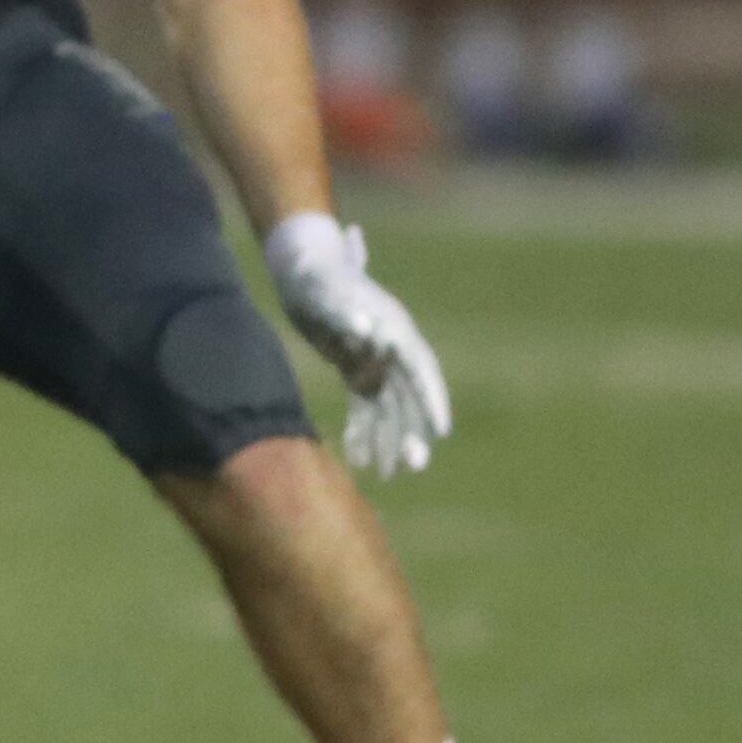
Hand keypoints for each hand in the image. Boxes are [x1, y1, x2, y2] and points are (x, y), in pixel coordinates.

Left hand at [263, 211, 451, 476]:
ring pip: (387, 408)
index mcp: (394, 329)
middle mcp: (390, 349)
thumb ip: (345, 311)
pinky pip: (363, 406)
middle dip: (411, 431)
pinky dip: (361, 431)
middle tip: (415, 466)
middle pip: (407, 396)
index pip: (420, 370)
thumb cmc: (315, 276)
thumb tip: (366, 330)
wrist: (301, 268)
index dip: (431, 400)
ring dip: (388, 439)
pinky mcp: (355, 369)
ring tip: (386, 474)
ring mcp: (375, 361)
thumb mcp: (325, 291)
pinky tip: (357, 459)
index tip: (441, 431)